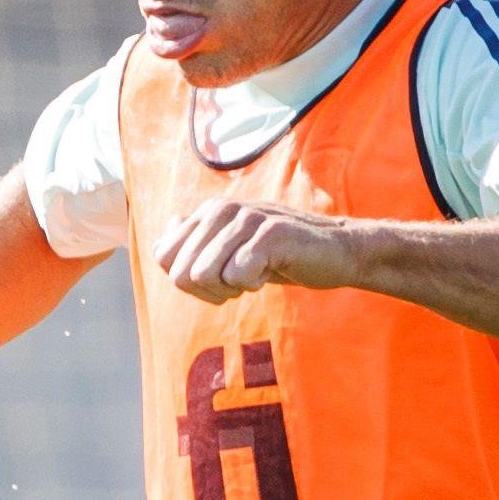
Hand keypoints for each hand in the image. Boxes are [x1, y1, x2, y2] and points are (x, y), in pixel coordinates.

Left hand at [155, 197, 359, 305]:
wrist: (335, 253)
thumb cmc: (279, 255)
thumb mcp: (231, 248)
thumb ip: (196, 242)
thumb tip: (163, 239)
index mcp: (207, 212)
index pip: (164, 257)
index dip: (189, 281)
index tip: (219, 276)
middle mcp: (221, 209)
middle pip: (181, 274)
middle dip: (209, 291)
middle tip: (241, 280)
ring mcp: (246, 218)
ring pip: (204, 276)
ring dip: (232, 288)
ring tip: (257, 273)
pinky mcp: (270, 234)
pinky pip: (237, 276)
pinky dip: (254, 284)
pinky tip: (273, 269)